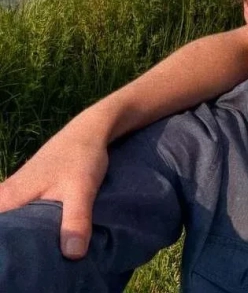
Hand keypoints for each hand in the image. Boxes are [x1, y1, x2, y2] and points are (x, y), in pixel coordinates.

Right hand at [0, 117, 107, 258]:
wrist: (90, 131)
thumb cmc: (82, 158)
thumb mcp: (81, 191)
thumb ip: (75, 221)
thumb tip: (72, 255)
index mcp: (8, 197)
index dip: (4, 246)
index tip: (15, 260)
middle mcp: (4, 194)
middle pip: (3, 228)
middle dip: (14, 244)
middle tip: (31, 264)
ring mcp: (15, 191)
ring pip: (13, 221)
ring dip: (24, 236)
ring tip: (40, 254)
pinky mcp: (28, 190)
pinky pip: (22, 213)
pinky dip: (31, 225)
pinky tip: (46, 237)